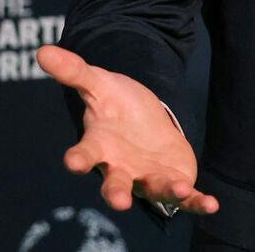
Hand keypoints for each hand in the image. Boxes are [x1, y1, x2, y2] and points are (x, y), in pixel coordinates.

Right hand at [35, 44, 219, 215]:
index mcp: (99, 147)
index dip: (77, 159)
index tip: (72, 162)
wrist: (145, 120)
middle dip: (116, 193)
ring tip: (181, 190)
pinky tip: (211, 205)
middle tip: (118, 201)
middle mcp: (120, 168)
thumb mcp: (99, 84)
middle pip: (115, 184)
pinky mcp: (172, 182)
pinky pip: (185, 198)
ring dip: (167, 192)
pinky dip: (197, 203)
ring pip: (153, 190)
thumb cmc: (116, 106)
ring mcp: (146, 178)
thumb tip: (42, 50)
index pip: (84, 154)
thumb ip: (74, 71)